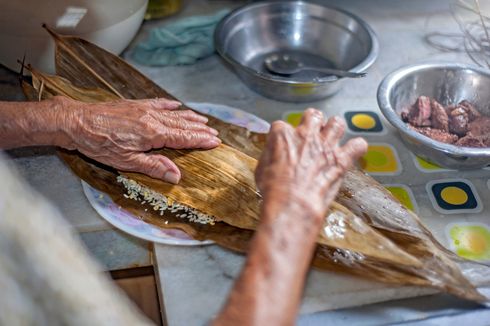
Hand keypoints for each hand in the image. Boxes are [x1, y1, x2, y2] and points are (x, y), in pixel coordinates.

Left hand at [55, 96, 220, 183]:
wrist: (77, 122)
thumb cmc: (99, 144)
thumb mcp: (126, 162)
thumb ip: (154, 166)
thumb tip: (177, 175)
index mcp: (152, 134)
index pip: (183, 138)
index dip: (200, 140)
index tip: (215, 141)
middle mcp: (152, 118)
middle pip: (182, 124)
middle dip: (200, 129)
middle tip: (214, 132)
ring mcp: (144, 109)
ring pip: (173, 113)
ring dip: (190, 117)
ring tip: (203, 120)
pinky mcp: (134, 104)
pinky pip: (158, 103)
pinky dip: (170, 104)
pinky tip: (177, 104)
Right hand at [255, 109, 366, 218]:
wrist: (293, 204)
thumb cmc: (274, 190)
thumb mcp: (261, 169)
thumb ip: (270, 156)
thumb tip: (274, 156)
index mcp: (283, 135)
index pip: (282, 126)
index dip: (283, 137)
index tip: (284, 146)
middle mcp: (306, 135)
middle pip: (313, 115)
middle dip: (313, 122)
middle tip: (312, 133)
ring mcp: (325, 145)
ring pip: (337, 123)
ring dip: (335, 129)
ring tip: (333, 137)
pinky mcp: (341, 159)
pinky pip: (358, 145)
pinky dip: (357, 148)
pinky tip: (353, 152)